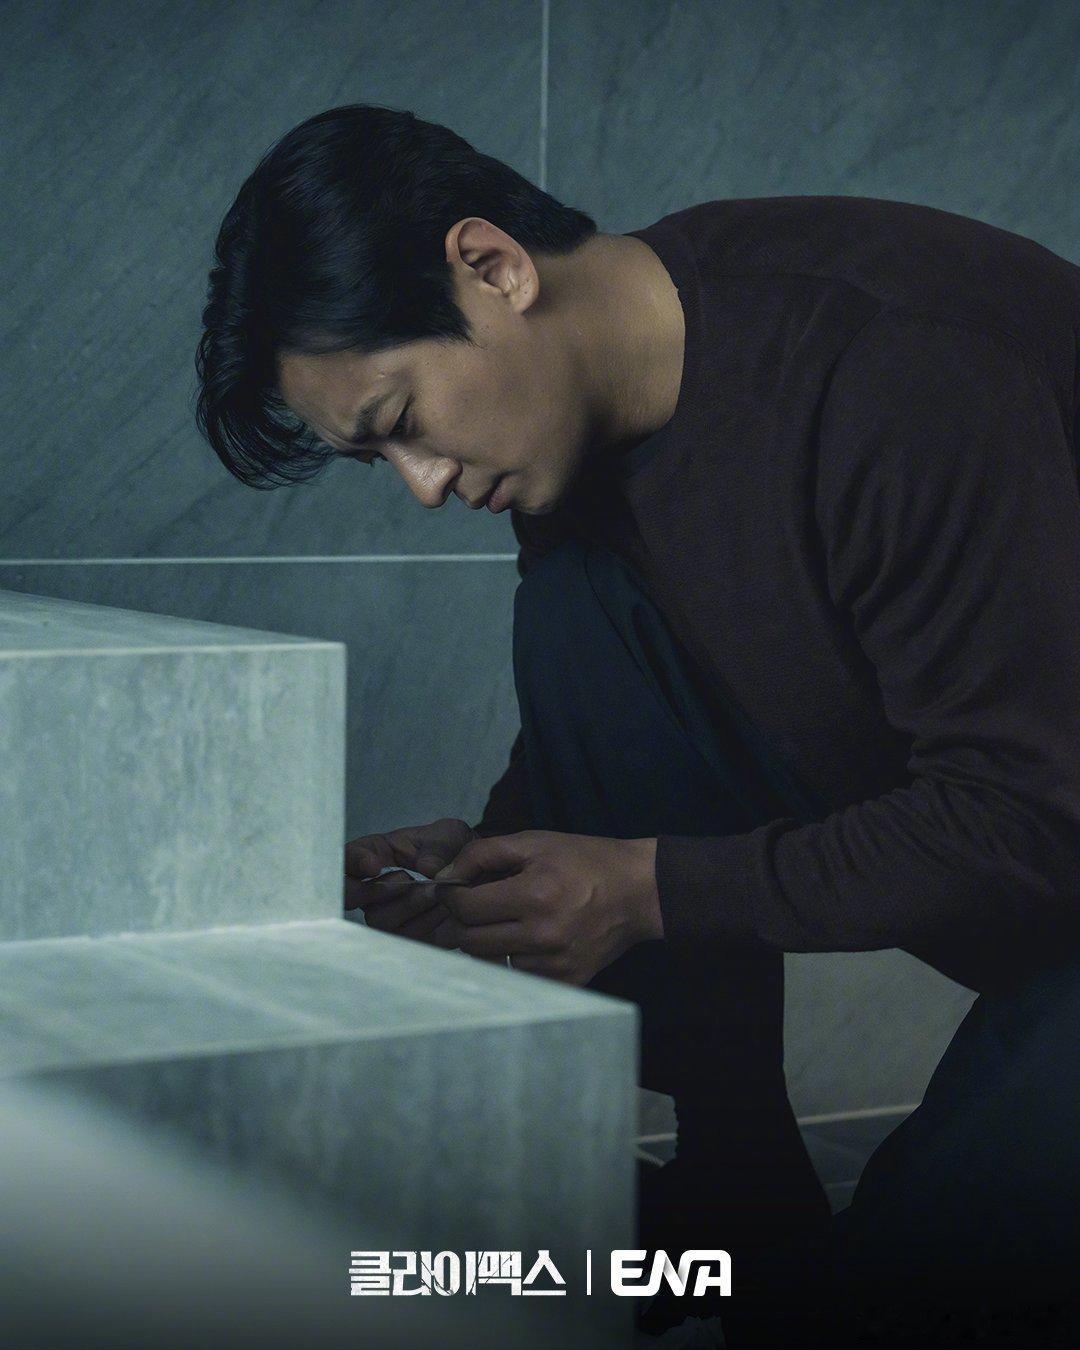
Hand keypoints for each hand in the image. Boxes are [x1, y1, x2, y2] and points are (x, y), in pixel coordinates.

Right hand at [344, 817, 474, 948]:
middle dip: (372, 891)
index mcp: (374, 853)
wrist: (476, 874)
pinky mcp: (405, 934)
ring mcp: (386, 912)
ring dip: (408, 905)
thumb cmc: (452, 850)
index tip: (375, 866)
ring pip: (378, 919)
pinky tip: (443, 908)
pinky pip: (404, 936)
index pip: (346, 858)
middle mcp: (372, 886)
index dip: (354, 863)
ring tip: (435, 891)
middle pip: (348, 896)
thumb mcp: (449, 836)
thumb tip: (426, 867)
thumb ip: (436, 848)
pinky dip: (425, 922)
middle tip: (405, 881)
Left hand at [430, 830, 660, 985]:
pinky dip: (514, 958)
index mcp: (534, 895)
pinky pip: (519, 976)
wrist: (638, 891)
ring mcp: (556, 964)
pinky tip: (528, 938)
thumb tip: (443, 877)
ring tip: (504, 919)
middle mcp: (543, 935)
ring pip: (491, 962)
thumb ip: (483, 854)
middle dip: (462, 922)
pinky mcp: (567, 981)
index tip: (455, 889)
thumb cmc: (584, 861)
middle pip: (470, 942)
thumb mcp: (534, 842)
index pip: (465, 908)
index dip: (451, 896)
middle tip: (472, 907)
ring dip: (488, 941)